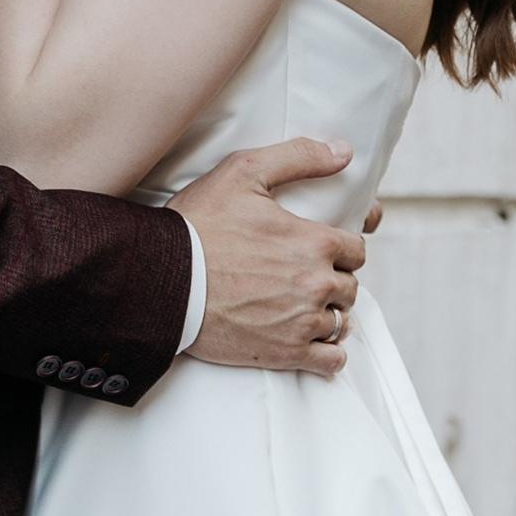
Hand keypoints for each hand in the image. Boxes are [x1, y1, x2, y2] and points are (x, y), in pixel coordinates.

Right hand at [173, 141, 365, 376]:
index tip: (321, 252)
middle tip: (303, 279)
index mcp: (314, 242)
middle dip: (332, 282)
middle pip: (349, 287)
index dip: (340, 250)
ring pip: (341, 322)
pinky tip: (311, 343)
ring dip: (328, 316)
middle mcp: (315, 284)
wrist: (160, 279)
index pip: (355, 250)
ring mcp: (301, 322)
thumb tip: (345, 153)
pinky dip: (328, 355)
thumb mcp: (244, 172)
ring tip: (302, 309)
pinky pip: (331, 362)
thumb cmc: (197, 224)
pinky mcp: (285, 353)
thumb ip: (299, 157)